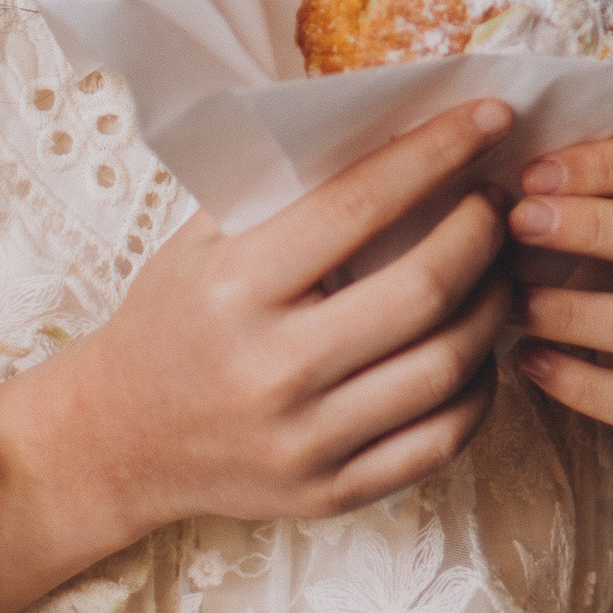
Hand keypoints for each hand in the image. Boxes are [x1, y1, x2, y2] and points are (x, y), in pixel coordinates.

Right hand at [0, 101, 518, 612]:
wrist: (113, 441)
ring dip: (495, 303)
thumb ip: (288, 188)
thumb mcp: (204, 239)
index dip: (437, 152)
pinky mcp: (329, 493)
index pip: (361, 204)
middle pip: (424, 289)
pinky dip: (480, 387)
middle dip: (482, 230)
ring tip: (499, 267)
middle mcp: (272, 370)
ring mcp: (304, 441)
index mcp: (236, 288)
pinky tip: (480, 347)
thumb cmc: (172, 319)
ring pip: (447, 367)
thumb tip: (399, 121)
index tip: (487, 119)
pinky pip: (442, 439)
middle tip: (497, 201)